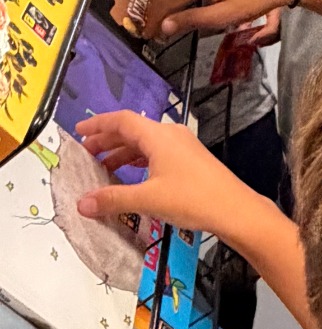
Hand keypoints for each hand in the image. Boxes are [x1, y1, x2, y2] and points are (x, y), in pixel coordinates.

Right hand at [75, 112, 241, 234]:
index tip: (80, 131)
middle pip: (132, 130)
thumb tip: (83, 203)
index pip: (122, 120)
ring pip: (144, 143)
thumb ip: (113, 199)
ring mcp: (181, 146)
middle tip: (86, 153)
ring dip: (122, 153)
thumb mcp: (148, 199)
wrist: (233, 208)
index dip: (98, 124)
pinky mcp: (189, 159)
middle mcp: (170, 135)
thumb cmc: (193, 198)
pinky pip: (156, 153)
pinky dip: (138, 161)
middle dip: (107, 140)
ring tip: (103, 168)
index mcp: (158, 136)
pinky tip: (130, 177)